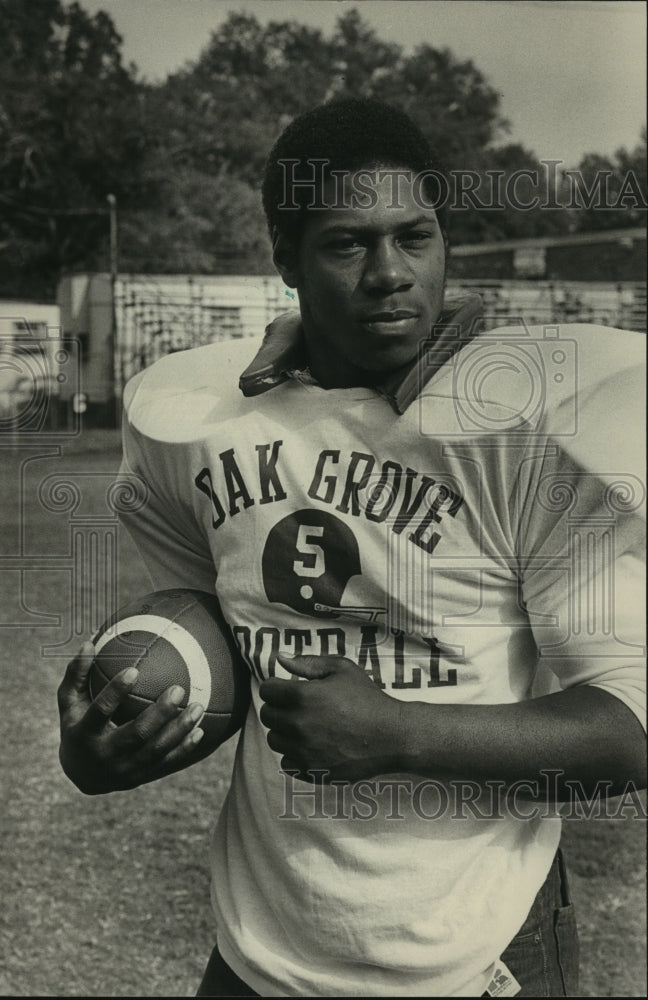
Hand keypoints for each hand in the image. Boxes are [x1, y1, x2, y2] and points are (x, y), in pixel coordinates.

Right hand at [57, 642, 207, 793]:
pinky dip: (185, 748)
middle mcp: (106, 755)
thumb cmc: (78, 725)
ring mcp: (125, 769)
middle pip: (136, 734)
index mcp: (85, 734)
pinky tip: (202, 730)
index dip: (116, 692)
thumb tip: (89, 642)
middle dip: (159, 713)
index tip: (134, 671)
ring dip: (179, 729)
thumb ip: (76, 674)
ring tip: (198, 706)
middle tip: (178, 689)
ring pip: (157, 750)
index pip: (100, 711)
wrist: (84, 774)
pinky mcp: (142, 777)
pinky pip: (167, 763)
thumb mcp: (69, 702)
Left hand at [259, 654, 401, 782]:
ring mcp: (303, 750)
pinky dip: (294, 754)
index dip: (276, 687)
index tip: (287, 689)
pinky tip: (311, 745)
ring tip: (304, 726)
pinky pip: (286, 762)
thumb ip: (308, 663)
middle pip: (267, 715)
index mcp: (302, 696)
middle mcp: (297, 724)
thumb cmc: (367, 698)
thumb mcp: (342, 669)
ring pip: (274, 739)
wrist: (391, 736)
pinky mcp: (310, 771)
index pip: (267, 691)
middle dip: (278, 708)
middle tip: (298, 707)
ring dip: (284, 731)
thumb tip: (280, 658)